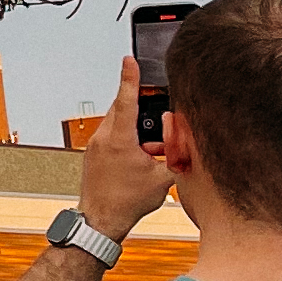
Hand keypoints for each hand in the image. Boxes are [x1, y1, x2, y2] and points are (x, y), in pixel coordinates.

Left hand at [81, 58, 179, 240]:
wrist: (100, 220)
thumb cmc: (127, 202)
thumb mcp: (163, 178)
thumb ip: (178, 156)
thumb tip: (187, 144)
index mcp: (119, 139)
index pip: (126, 100)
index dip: (130, 78)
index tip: (129, 60)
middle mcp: (104, 139)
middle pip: (123, 111)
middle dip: (141, 111)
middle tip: (157, 122)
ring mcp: (96, 147)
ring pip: (119, 126)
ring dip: (137, 131)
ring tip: (152, 151)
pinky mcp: (94, 156)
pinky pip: (113, 138)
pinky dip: (128, 142)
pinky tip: (141, 158)